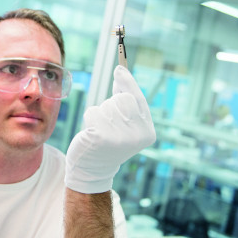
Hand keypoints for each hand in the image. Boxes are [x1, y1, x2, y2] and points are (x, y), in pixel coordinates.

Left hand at [65, 66, 156, 193]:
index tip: (119, 68)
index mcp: (147, 132)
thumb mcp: (124, 123)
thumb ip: (125, 101)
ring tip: (101, 130)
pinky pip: (93, 111)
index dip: (128, 83)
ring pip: (106, 105)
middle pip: (123, 99)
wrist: (94, 168)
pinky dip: (90, 118)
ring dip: (100, 113)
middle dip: (112, 103)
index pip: (139, 99)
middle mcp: (137, 135)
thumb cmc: (109, 141)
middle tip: (109, 120)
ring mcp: (120, 137)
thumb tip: (121, 73)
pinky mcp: (101, 136)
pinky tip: (92, 133)